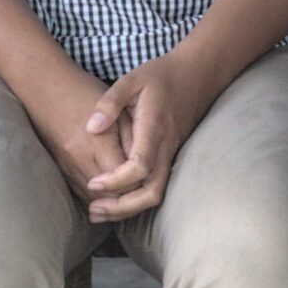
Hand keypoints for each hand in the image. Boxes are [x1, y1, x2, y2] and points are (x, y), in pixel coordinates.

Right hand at [22, 72, 132, 216]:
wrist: (44, 87)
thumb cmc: (85, 93)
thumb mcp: (116, 109)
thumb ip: (132, 141)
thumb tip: (145, 168)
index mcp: (98, 143)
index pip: (125, 180)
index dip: (140, 183)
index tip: (149, 179)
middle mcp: (79, 158)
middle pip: (109, 195)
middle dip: (127, 199)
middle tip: (142, 195)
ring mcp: (66, 165)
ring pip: (93, 198)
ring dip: (111, 202)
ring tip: (128, 199)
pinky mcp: (59, 168)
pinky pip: (80, 193)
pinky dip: (96, 197)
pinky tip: (107, 195)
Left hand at [82, 50, 218, 221]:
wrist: (197, 75)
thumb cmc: (161, 76)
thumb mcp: (132, 79)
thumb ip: (110, 102)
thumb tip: (91, 128)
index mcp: (154, 128)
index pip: (140, 166)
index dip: (116, 181)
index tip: (92, 183)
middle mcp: (166, 147)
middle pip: (151, 192)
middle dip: (122, 207)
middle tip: (93, 210)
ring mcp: (171, 154)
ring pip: (156, 194)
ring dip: (128, 208)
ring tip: (99, 211)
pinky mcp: (170, 157)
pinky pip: (157, 186)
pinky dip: (136, 199)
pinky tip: (115, 199)